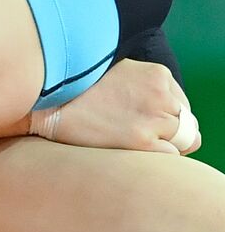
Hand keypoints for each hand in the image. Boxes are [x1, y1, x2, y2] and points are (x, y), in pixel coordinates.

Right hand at [32, 59, 200, 154]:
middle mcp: (161, 94)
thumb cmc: (74, 91)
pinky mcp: (142, 140)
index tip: (143, 124)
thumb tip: (158, 109)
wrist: (45, 103)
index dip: (164, 118)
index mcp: (158, 75)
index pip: (181, 105)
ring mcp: (153, 118)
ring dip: (160, 147)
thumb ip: (143, 88)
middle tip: (137, 138)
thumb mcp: (115, 72)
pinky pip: (168, 157)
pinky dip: (153, 159)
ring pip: (181, 143)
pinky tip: (128, 153)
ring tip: (129, 146)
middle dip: (167, 134)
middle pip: (185, 125)